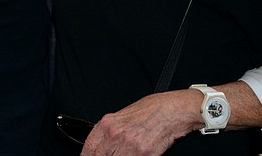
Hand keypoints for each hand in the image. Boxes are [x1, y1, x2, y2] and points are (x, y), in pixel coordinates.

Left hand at [81, 91, 199, 155]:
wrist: (172, 109)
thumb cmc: (151, 109)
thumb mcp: (123, 115)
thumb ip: (110, 130)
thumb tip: (101, 144)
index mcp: (108, 123)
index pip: (89, 147)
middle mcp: (116, 134)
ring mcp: (130, 145)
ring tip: (125, 155)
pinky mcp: (145, 154)